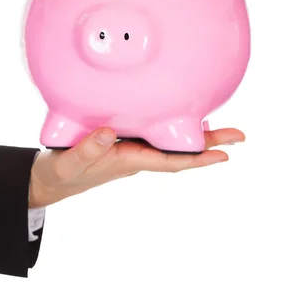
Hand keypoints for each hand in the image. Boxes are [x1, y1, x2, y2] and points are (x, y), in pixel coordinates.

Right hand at [29, 127, 244, 207]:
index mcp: (128, 161)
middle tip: (239, 136)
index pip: (170, 161)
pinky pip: (152, 130)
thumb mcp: (69, 163)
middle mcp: (136, 154)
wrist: (51, 178)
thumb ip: (88, 148)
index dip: (197, 158)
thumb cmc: (62, 173)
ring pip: (168, 139)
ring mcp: (130, 146)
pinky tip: (177, 112)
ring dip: (194, 133)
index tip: (224, 155)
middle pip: (178, 149)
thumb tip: (110, 132)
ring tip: (220, 124)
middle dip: (209, 143)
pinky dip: (170, 122)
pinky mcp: (121, 138)